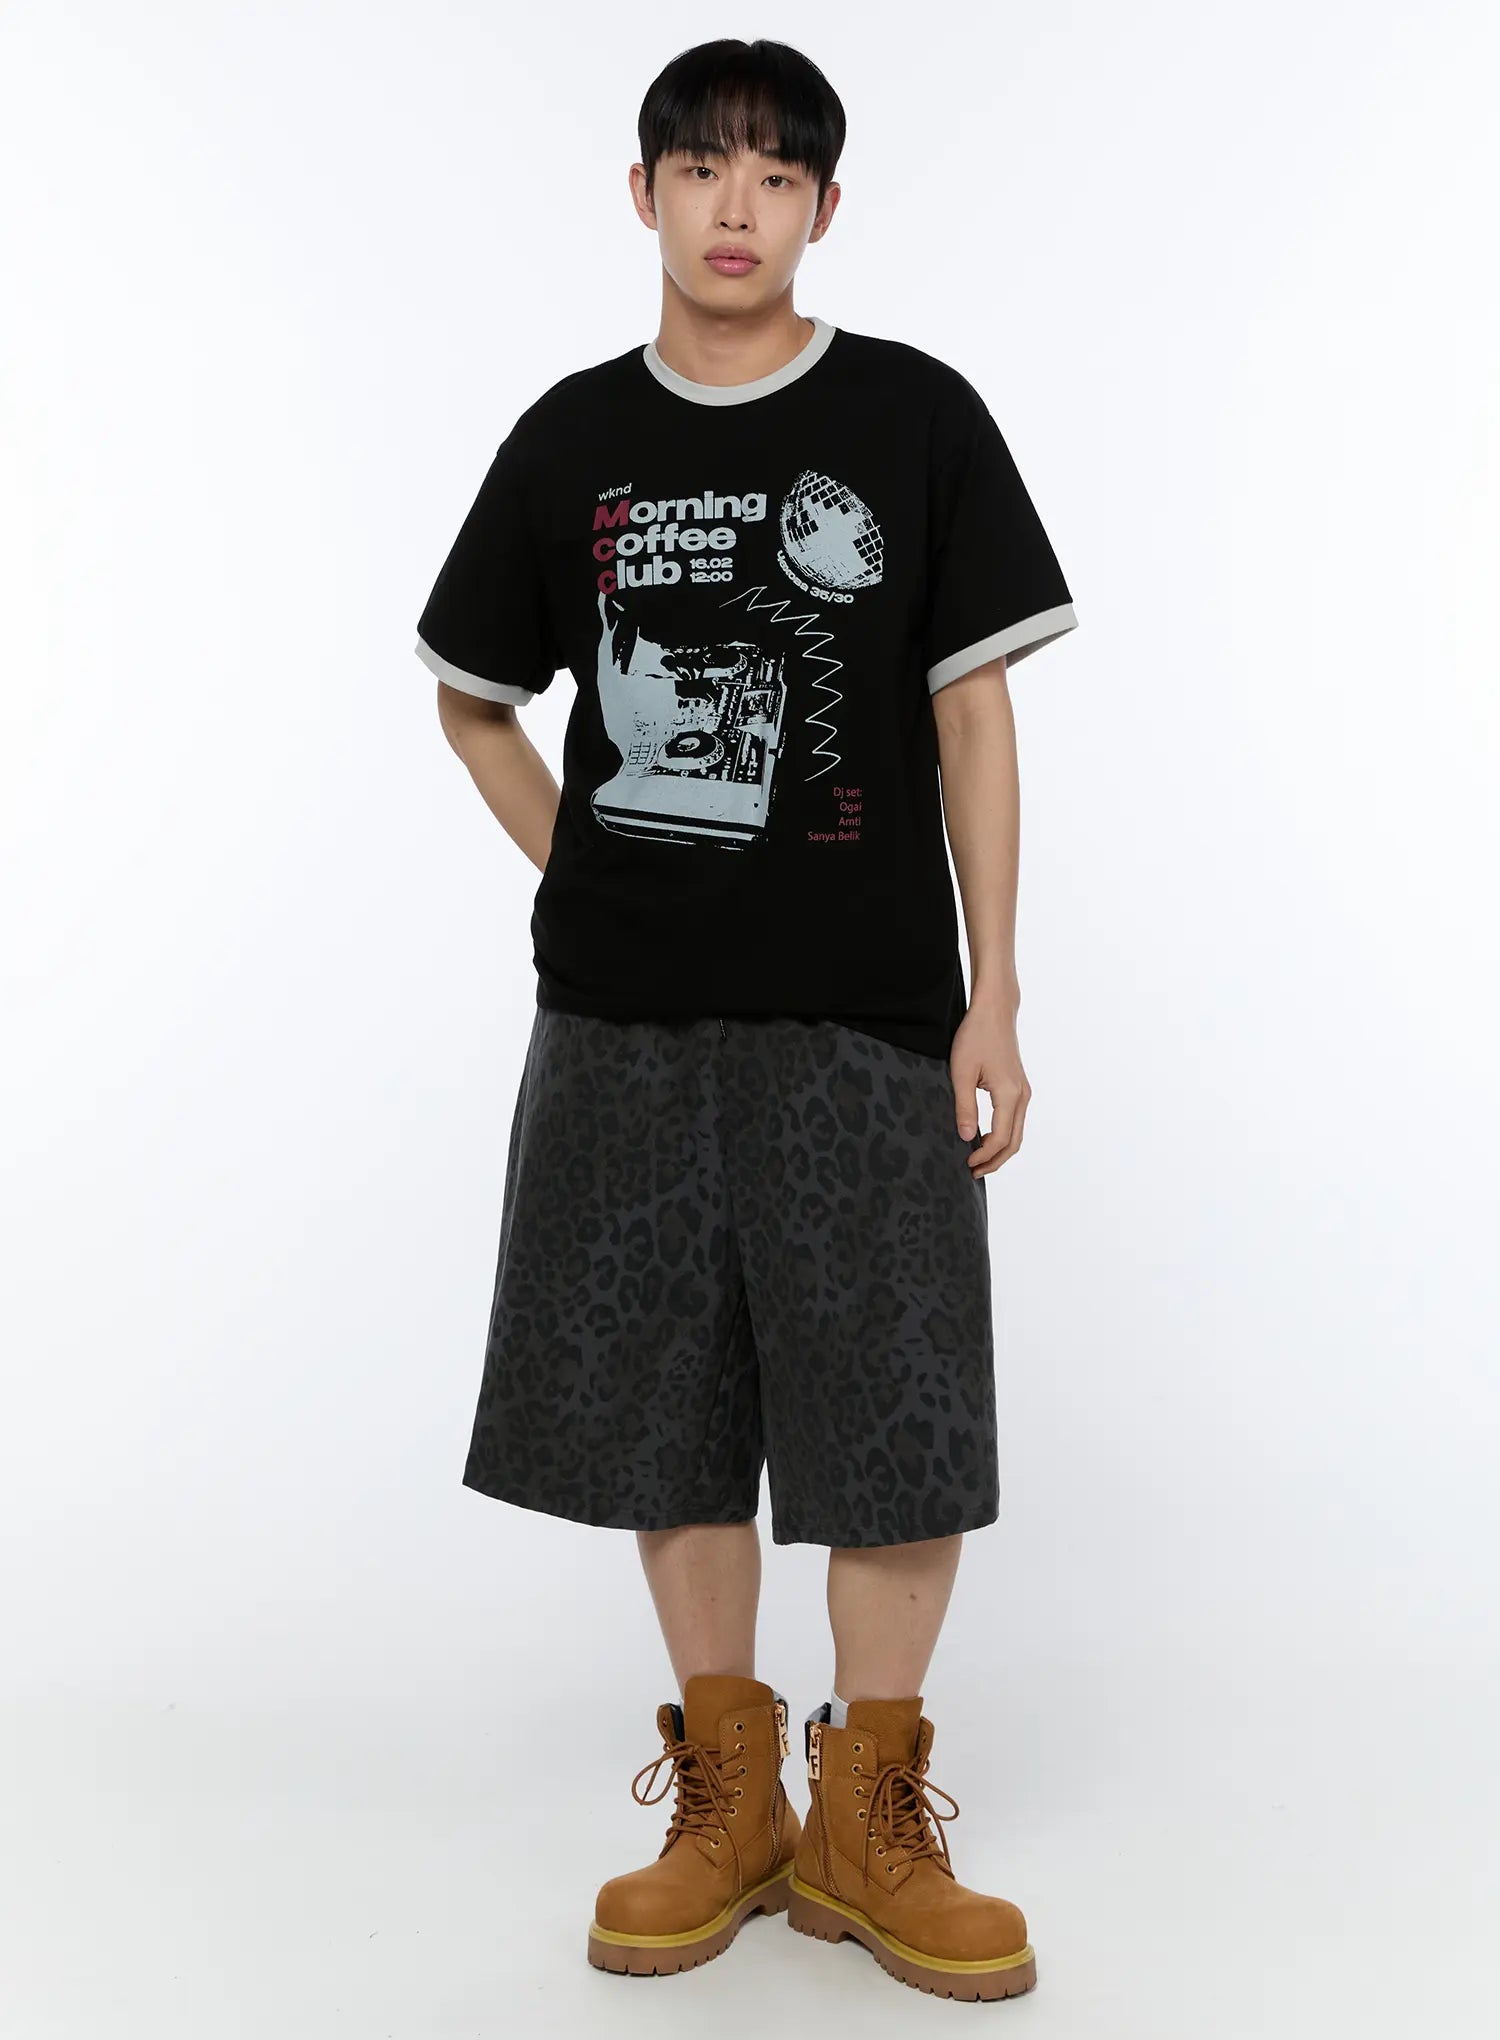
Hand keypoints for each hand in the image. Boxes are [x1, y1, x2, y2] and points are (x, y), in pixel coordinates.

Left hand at [950, 1003, 1030, 1175]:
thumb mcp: (962, 1073)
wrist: (994, 1011)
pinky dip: (1003, 1136)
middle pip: (1014, 1142)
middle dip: (995, 1161)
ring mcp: (1024, 1091)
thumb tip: (967, 1138)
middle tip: (973, 1172)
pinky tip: (984, 1137)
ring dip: (999, 1150)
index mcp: (1009, 1094)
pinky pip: (1015, 1120)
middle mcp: (1022, 1096)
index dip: (984, 1157)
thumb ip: (965, 1107)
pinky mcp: (1019, 1087)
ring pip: (1017, 1133)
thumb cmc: (976, 1036)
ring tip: (978, 1159)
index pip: (1000, 1139)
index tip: (967, 1165)